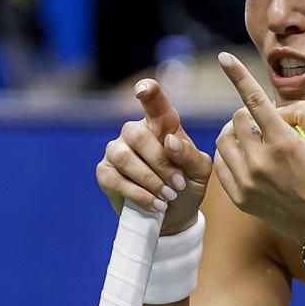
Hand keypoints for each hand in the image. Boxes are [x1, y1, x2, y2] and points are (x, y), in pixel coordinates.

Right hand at [95, 78, 213, 233]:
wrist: (174, 216)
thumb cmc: (187, 185)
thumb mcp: (199, 171)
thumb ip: (189, 154)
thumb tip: (169, 141)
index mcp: (160, 124)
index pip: (153, 102)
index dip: (148, 92)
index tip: (144, 89)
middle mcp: (134, 132)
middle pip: (139, 135)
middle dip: (160, 163)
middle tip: (178, 185)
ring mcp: (116, 150)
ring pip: (125, 157)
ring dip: (149, 180)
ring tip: (167, 197)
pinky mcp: (105, 172)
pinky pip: (115, 179)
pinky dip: (138, 194)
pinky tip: (154, 204)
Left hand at [211, 53, 304, 243]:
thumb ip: (304, 111)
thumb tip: (276, 108)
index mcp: (283, 143)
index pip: (255, 101)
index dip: (238, 75)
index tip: (225, 57)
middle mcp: (260, 161)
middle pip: (237, 119)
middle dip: (249, 116)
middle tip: (266, 127)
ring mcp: (247, 181)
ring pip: (224, 140)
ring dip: (236, 134)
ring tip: (252, 140)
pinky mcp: (239, 197)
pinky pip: (221, 164)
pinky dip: (230, 155)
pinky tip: (245, 158)